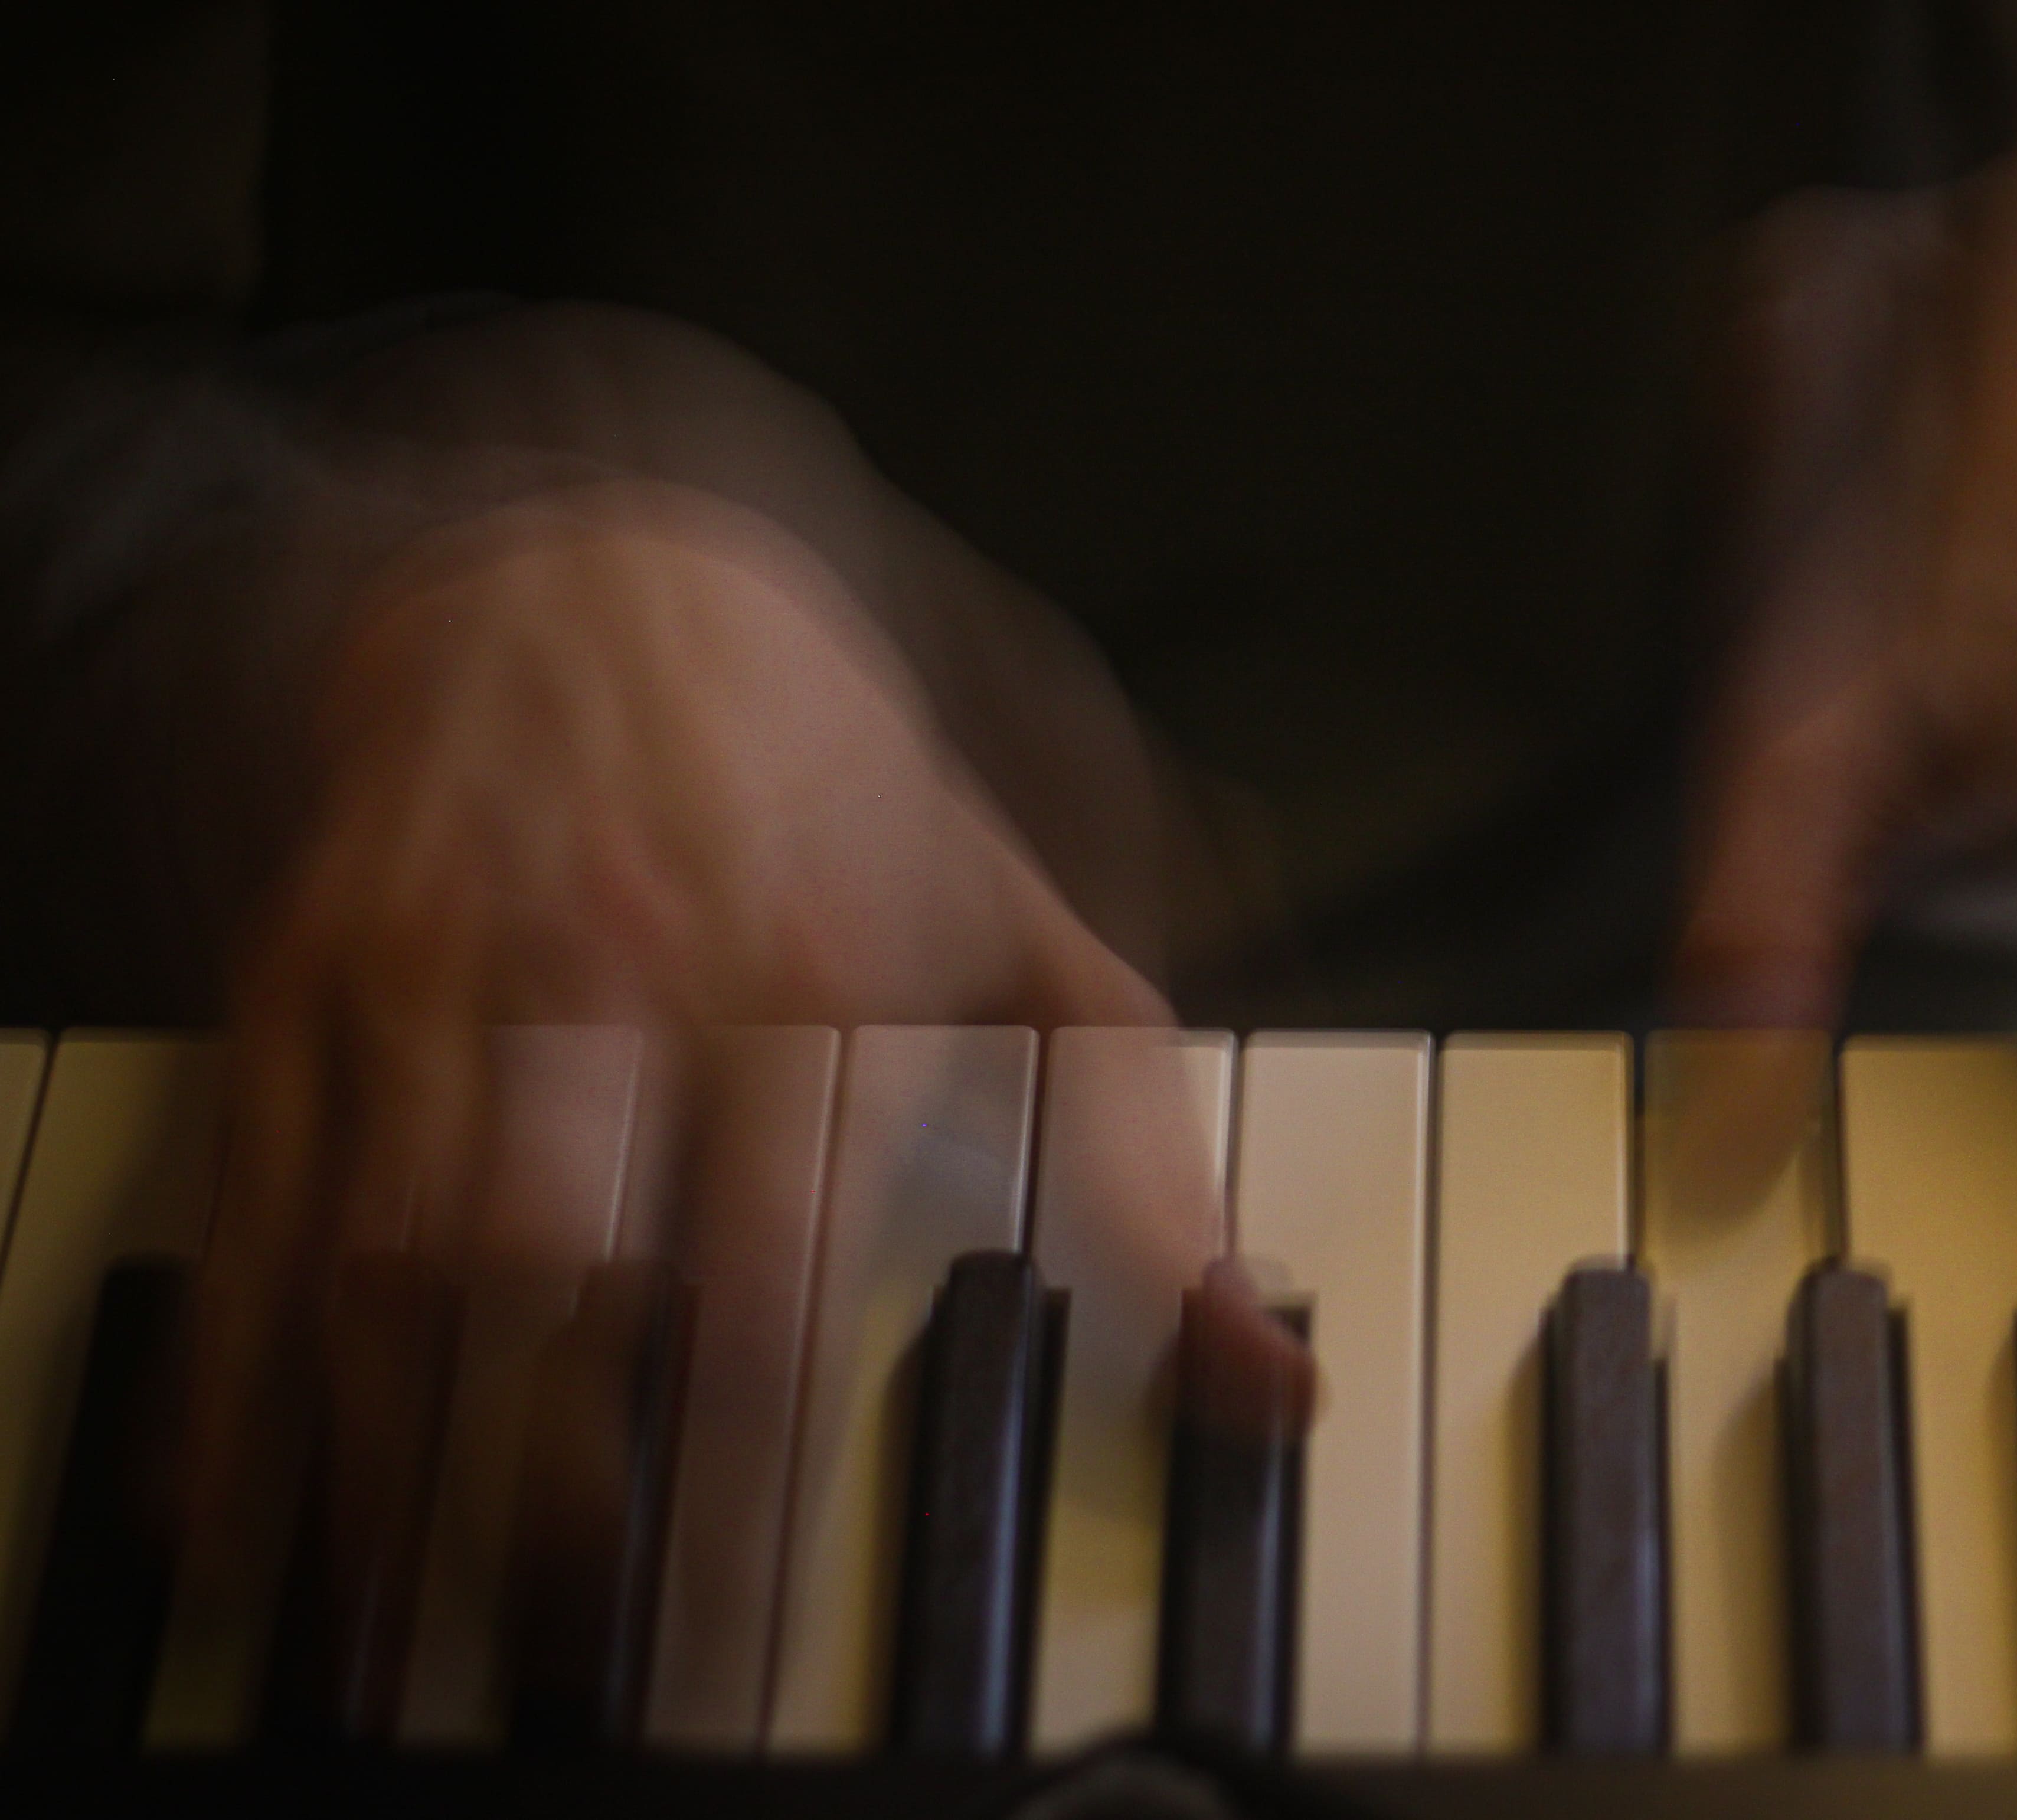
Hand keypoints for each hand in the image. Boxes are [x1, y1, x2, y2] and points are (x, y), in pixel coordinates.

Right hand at [183, 481, 1306, 1529]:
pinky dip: (235, 1349)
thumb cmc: (839, 792)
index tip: (740, 1618)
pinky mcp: (310, 972)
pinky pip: (259, 1185)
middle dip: (551, 1474)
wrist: (599, 567)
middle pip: (562, 1269)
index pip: (769, 1271)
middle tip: (562, 1652)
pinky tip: (233, 1490)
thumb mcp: (1031, 934)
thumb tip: (1265, 1370)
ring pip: (388, 1252)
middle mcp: (614, 974)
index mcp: (807, 977)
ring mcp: (444, 973)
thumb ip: (1142, 1154)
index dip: (742, 1461)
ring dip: (382, 1453)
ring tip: (386, 1622)